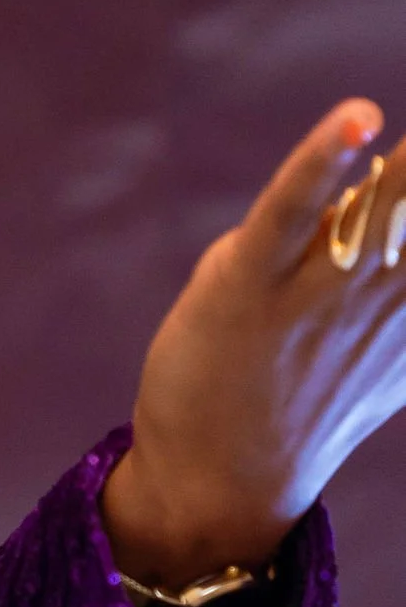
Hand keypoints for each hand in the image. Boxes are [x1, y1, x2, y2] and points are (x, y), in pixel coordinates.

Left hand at [103, 100, 405, 584]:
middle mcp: (387, 295)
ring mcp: (319, 289)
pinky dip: (323, 159)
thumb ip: (390, 284)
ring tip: (388, 123)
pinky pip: (294, 209)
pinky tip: (357, 120)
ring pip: (383, 203)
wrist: (218, 486)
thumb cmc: (294, 408)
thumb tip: (371, 194)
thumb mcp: (374, 355)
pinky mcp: (249, 282)